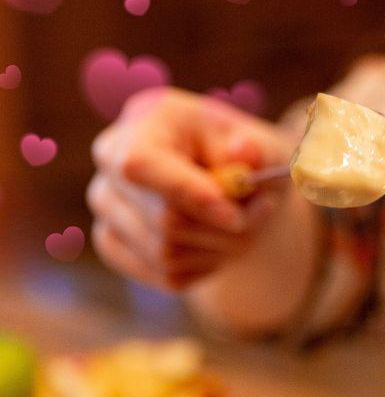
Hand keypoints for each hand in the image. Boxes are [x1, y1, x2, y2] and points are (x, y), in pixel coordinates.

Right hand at [87, 87, 294, 290]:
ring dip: (221, 248)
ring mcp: (106, 203)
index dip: (187, 195)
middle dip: (224, 227)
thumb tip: (242, 152)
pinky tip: (218, 241)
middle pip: (163, 219)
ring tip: (243, 224)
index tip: (233, 218)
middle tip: (263, 210)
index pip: (142, 164)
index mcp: (146, 121)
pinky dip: (206, 266)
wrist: (236, 186)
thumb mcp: (266, 146)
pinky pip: (166, 275)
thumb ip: (259, 151)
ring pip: (166, 253)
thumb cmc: (249, 158)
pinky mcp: (113, 242)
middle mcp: (111, 159)